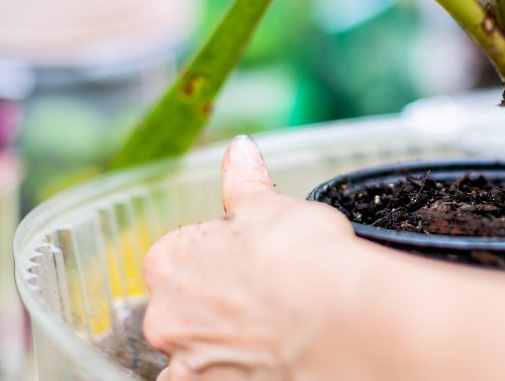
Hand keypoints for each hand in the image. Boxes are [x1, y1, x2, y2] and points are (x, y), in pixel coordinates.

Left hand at [142, 135, 366, 379]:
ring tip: (267, 335)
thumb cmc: (303, 255)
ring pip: (192, 353)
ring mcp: (185, 363)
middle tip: (264, 298)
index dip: (219, 257)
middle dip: (213, 304)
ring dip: (218, 345)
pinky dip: (227, 372)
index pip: (179, 257)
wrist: (339, 319)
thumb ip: (244, 180)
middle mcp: (164, 315)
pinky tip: (262, 360)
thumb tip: (238, 147)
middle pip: (181, 308)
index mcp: (169, 260)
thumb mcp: (272, 204)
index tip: (250, 261)